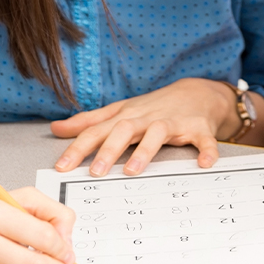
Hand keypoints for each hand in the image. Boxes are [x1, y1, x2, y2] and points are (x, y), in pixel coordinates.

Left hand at [51, 78, 237, 175]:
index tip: (62, 166)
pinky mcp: (199, 129)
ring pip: (158, 133)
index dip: (79, 147)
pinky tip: (205, 163)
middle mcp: (147, 118)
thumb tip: (56, 128)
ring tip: (132, 170)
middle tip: (95, 172)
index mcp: (127, 117)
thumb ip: (90, 121)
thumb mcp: (120, 111)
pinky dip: (206, 150)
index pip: (98, 130)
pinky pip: (203, 139)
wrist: (198, 92)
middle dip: (109, 150)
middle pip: (125, 130)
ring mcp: (174, 123)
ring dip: (146, 150)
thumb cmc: (154, 107)